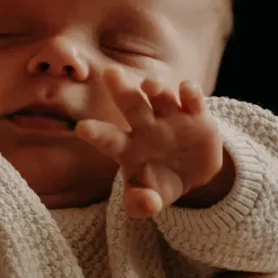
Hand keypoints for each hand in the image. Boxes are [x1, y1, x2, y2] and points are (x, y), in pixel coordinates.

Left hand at [76, 68, 223, 216]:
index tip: (81, 128)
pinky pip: (191, 97)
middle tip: (110, 72)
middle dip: (120, 88)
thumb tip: (146, 205)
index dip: (96, 133)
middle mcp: (145, 126)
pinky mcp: (196, 115)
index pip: (108, 139)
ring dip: (156, 88)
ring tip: (149, 86)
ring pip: (160, 95)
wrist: (194, 174)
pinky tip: (186, 89)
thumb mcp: (152, 199)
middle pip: (131, 104)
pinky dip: (190, 91)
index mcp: (127, 147)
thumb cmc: (160, 183)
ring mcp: (170, 117)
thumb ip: (142, 204)